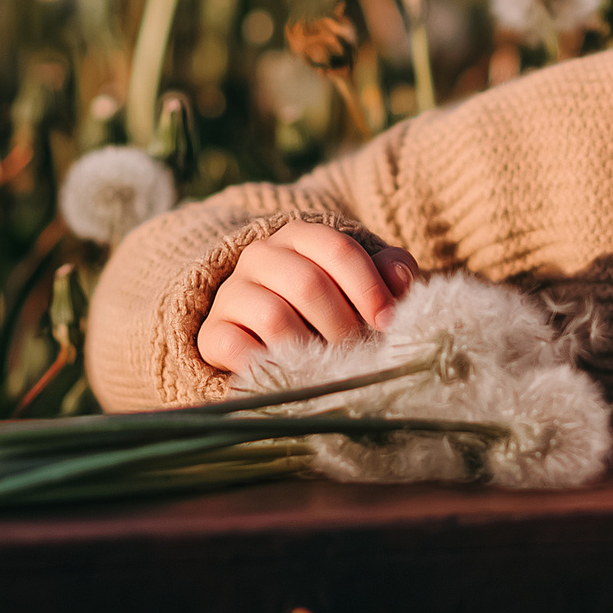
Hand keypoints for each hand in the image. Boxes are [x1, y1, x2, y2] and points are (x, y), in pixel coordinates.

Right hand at [195, 225, 420, 373]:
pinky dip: (267, 366)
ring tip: (331, 367)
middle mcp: (260, 255)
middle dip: (343, 325)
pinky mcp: (212, 331)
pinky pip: (235, 347)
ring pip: (274, 316)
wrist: (267, 330)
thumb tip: (400, 281)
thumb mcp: (364, 281)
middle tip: (360, 353)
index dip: (369, 288)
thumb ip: (390, 273)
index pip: (338, 250)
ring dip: (310, 348)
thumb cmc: (330, 302)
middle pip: (308, 284)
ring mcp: (232, 292)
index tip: (388, 322)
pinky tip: (291, 376)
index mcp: (300, 235)